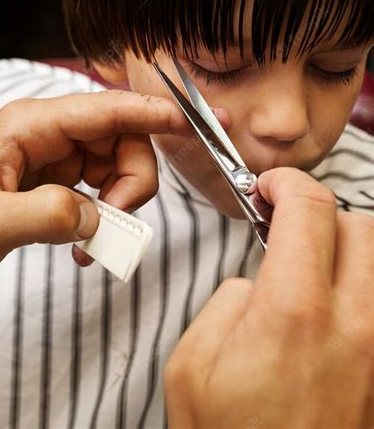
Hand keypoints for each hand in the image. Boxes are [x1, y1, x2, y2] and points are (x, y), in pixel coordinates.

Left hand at [0, 90, 190, 289]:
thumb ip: (46, 216)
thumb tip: (97, 216)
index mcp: (30, 125)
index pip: (104, 108)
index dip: (151, 112)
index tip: (189, 122)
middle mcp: (48, 133)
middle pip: (122, 137)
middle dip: (133, 180)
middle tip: (115, 221)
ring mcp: (53, 155)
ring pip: (117, 164)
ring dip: (120, 204)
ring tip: (92, 243)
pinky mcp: (54, 179)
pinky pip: (100, 188)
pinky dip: (104, 216)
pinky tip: (84, 244)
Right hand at [165, 168, 373, 428]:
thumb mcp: (191, 366)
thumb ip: (226, 301)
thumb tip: (256, 282)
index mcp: (292, 313)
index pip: (311, 208)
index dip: (287, 183)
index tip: (269, 188)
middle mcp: (352, 324)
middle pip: (362, 224)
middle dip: (322, 215)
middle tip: (290, 228)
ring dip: (352, 248)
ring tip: (317, 266)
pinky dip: (363, 290)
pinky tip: (336, 308)